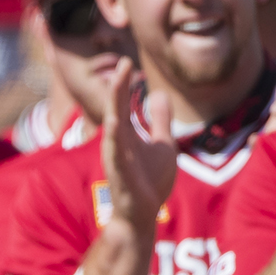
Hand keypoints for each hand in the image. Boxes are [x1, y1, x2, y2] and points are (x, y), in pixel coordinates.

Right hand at [98, 59, 176, 236]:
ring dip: (114, 105)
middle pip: (115, 108)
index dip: (124, 83)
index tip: (127, 61)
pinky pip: (116, 154)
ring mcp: (117, 157)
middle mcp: (117, 141)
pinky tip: (113, 124)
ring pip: (114, 127)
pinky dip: (114, 139)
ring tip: (117, 83)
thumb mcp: (162, 143)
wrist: (143, 212)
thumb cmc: (150, 179)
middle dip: (118, 86)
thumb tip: (160, 93)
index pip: (121, 102)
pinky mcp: (120, 173)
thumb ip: (159, 119)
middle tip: (122, 64)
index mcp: (125, 133)